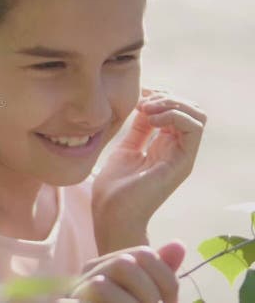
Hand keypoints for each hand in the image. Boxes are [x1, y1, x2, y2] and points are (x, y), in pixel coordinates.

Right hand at [69, 241, 184, 302]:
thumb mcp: (148, 301)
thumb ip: (161, 277)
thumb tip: (178, 244)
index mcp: (109, 268)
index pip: (144, 255)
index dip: (166, 279)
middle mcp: (88, 276)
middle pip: (125, 264)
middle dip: (148, 294)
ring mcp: (74, 295)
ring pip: (101, 285)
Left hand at [92, 88, 206, 247]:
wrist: (111, 213)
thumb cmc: (114, 187)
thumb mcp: (126, 148)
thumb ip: (139, 129)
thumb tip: (144, 105)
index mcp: (163, 146)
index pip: (176, 111)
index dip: (160, 97)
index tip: (138, 96)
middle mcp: (176, 149)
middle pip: (191, 110)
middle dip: (168, 97)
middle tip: (144, 101)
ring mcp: (181, 156)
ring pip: (197, 116)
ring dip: (172, 104)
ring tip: (147, 109)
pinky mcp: (183, 162)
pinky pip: (193, 129)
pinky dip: (174, 115)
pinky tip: (151, 118)